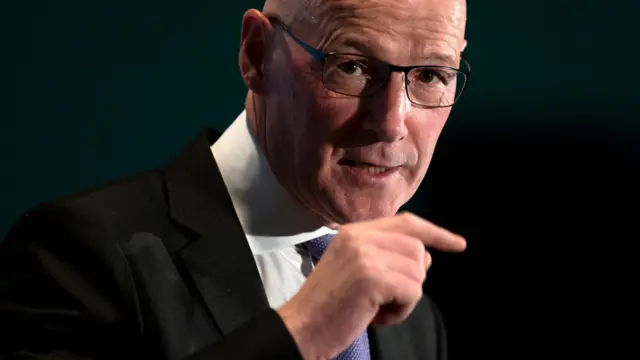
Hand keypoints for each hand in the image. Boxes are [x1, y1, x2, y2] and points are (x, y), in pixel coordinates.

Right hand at [277, 212, 465, 358]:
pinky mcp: (372, 275)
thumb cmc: (329, 305)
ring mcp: (365, 254)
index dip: (435, 233)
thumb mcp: (357, 270)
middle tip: (383, 300)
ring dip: (404, 298)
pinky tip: (376, 317)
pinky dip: (401, 310)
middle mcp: (360, 236)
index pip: (406, 223)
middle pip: (417, 249)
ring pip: (418, 271)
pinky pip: (412, 291)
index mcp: (355, 231)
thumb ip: (387, 256)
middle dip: (411, 279)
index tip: (458, 244)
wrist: (302, 327)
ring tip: (376, 308)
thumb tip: (426, 256)